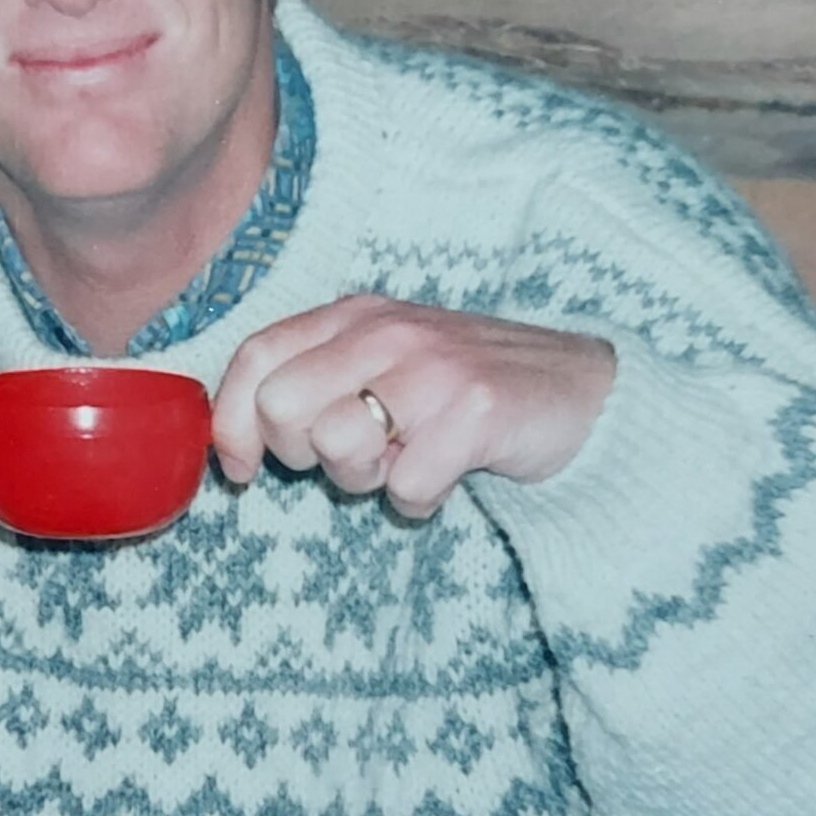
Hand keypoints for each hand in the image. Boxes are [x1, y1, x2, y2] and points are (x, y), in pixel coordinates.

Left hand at [212, 295, 614, 517]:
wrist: (584, 393)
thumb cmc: (464, 392)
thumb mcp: (384, 366)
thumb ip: (315, 384)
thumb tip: (232, 437)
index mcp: (354, 316)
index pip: (256, 356)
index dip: (231, 421)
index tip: (243, 468)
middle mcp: (387, 331)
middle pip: (282, 407)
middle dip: (304, 455)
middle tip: (357, 456)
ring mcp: (432, 367)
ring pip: (336, 444)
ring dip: (366, 479)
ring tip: (406, 460)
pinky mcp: (475, 410)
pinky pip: (406, 485)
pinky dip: (422, 499)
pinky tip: (449, 473)